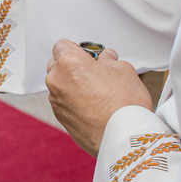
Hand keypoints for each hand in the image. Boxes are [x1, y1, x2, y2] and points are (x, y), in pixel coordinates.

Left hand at [45, 39, 152, 154]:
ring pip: (60, 84)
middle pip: (57, 64)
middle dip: (73, 66)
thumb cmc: (124, 103)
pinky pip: (63, 101)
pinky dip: (73, 101)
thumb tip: (105, 59)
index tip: (88, 56)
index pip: (62, 45)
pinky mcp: (59, 117)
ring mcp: (56, 100)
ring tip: (96, 92)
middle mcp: (57, 80)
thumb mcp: (123, 69)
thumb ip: (109, 60)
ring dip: (72, 84)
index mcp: (69, 62)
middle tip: (94, 73)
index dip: (77, 48)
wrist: (122, 136)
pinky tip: (93, 106)